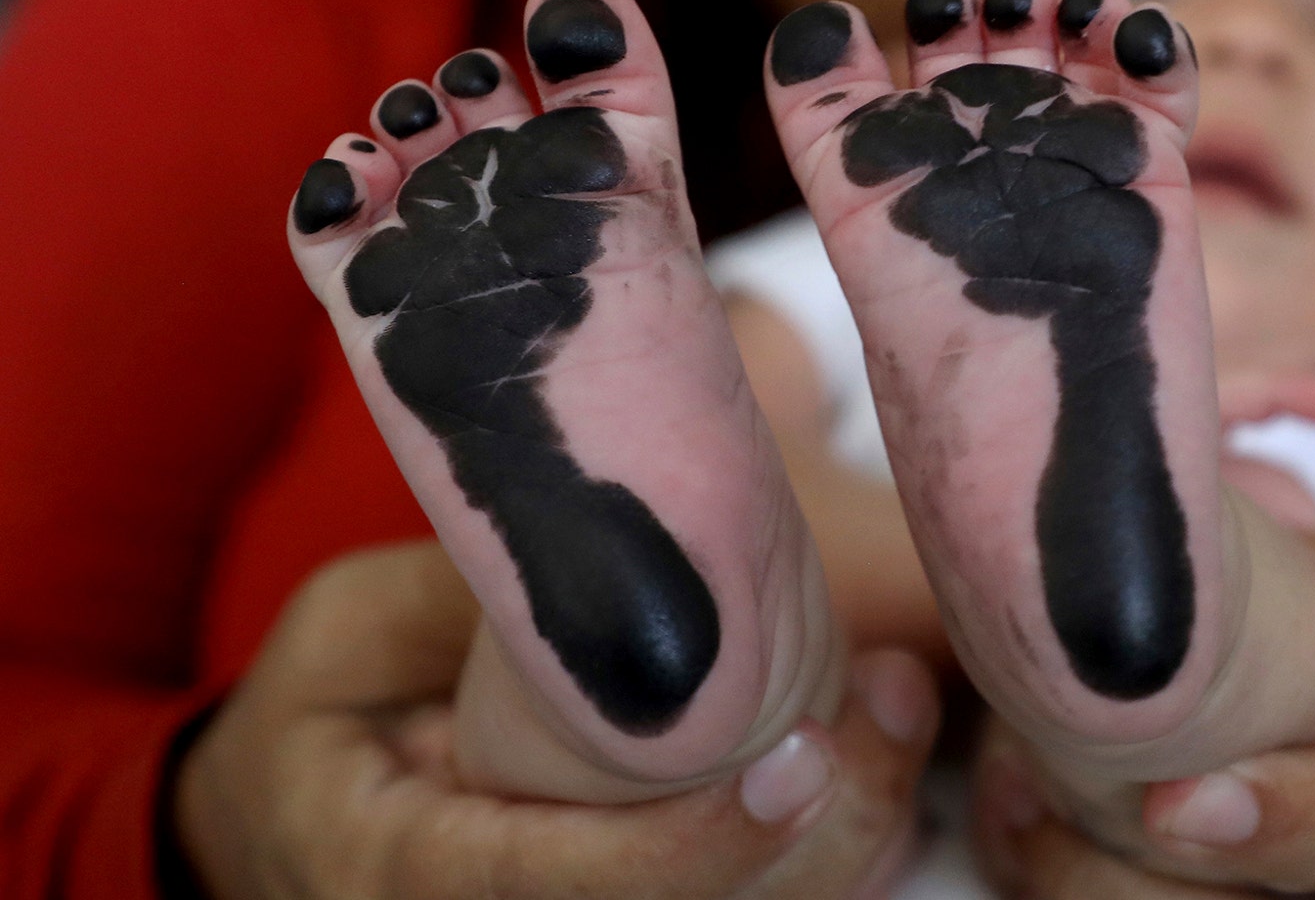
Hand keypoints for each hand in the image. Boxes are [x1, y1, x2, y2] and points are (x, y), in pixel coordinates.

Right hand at [173, 543, 937, 898]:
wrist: (303, 805)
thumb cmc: (326, 702)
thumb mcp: (353, 631)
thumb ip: (477, 610)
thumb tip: (642, 559)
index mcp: (406, 872)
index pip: (559, 890)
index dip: (691, 846)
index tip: (799, 762)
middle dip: (816, 834)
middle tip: (889, 704)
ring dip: (853, 830)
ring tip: (900, 705)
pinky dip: (842, 838)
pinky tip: (879, 743)